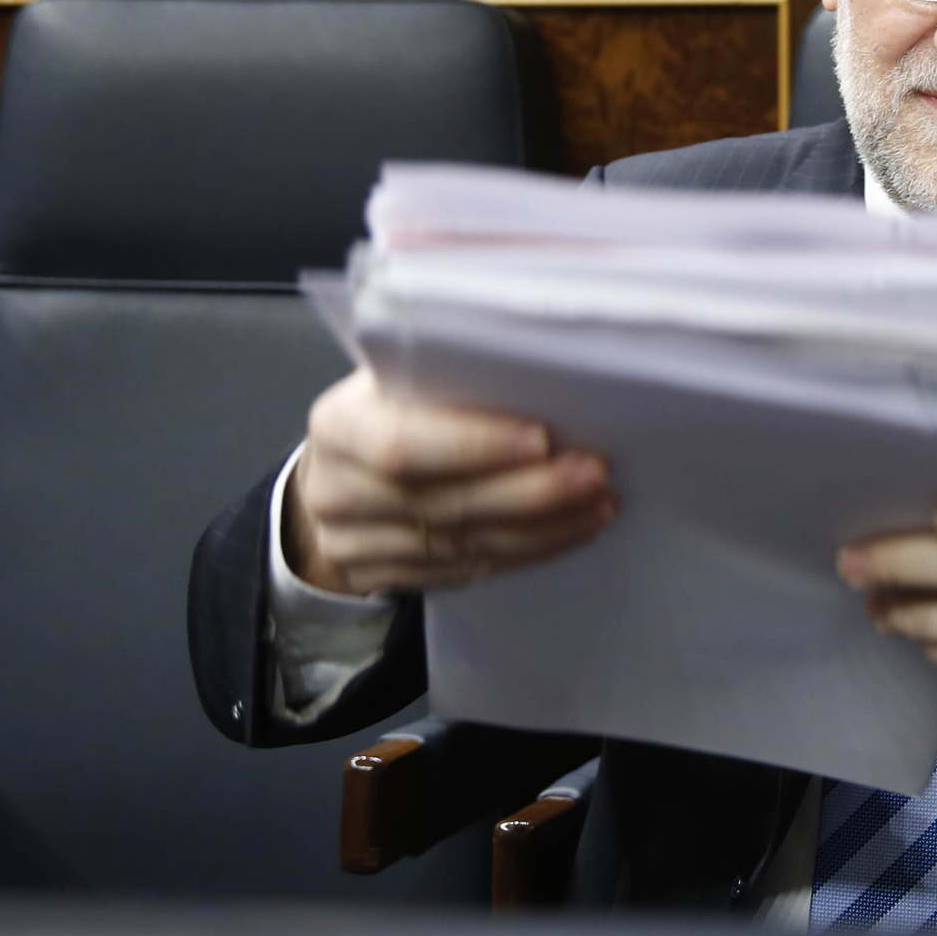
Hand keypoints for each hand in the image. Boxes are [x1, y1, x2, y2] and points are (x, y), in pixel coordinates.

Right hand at [283, 368, 616, 595]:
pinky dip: (527, 551)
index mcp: (339, 424)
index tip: (543, 439)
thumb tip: (525, 357)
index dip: (474, 445)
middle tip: (594, 473)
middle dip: (530, 490)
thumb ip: (444, 366)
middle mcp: (337, 489)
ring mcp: (353, 544)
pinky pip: (466, 571)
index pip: (401, 444)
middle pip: (442, 501)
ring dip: (542, 526)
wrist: (339, 472)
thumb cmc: (387, 407)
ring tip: (599, 502)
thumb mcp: (398, 372)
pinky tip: (570, 530)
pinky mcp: (383, 578)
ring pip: (463, 543)